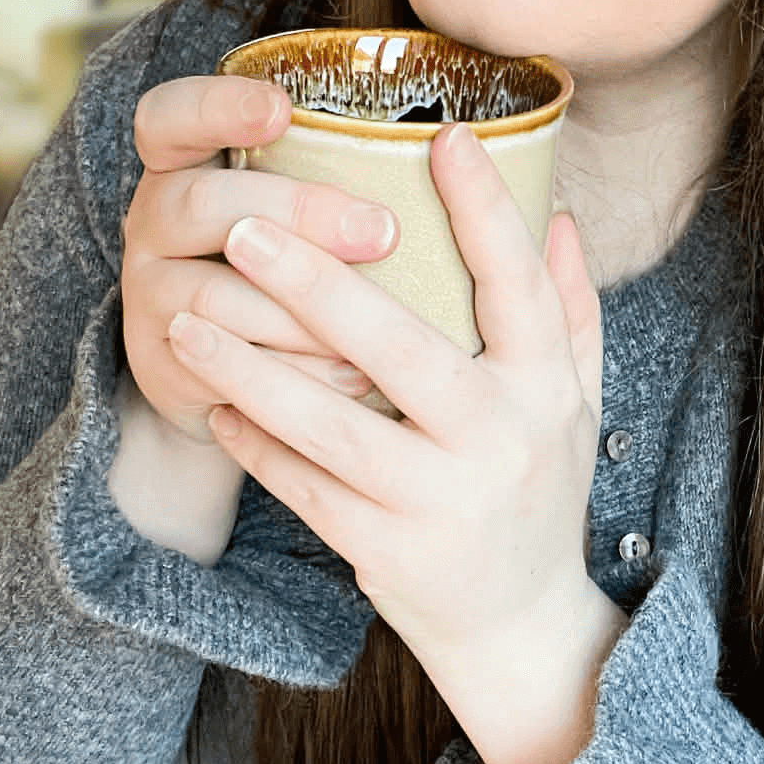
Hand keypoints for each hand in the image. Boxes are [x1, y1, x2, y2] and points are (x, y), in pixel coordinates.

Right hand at [122, 74, 401, 446]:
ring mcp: (149, 293)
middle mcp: (155, 220)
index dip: (218, 107)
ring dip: (301, 312)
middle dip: (296, 213)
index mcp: (186, 164)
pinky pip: (223, 367)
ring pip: (213, 295)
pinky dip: (293, 372)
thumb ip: (348, 176)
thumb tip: (460, 146)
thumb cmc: (298, 271)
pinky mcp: (162, 364)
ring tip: (380, 327)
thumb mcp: (306, 214)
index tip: (282, 107)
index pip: (173, 116)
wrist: (240, 386)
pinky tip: (353, 378)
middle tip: (383, 233)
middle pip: (200, 202)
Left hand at [166, 122, 623, 763]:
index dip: (484, 211)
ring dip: (249, 367)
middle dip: (315, 283)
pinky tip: (211, 398)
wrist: (520, 626)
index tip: (440, 137)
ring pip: (329, 423)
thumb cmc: (540, 491)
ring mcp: (439, 499)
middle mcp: (499, 440)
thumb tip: (561, 215)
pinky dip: (252, 441)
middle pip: (401, 347)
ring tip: (188, 317)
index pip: (520, 286)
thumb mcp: (574, 405)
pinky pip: (302, 484)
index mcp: (546, 390)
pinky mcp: (384, 548)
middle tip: (243, 224)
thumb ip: (570, 312)